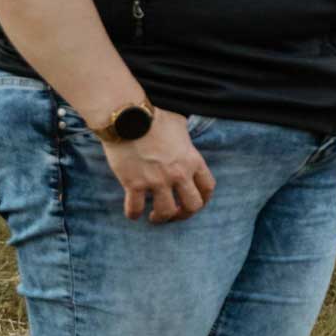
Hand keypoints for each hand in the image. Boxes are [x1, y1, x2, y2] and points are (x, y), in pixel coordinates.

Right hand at [98, 118, 214, 223]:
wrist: (128, 117)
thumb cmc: (154, 117)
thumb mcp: (180, 126)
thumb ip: (184, 140)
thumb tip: (183, 140)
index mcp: (193, 160)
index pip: (208, 187)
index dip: (203, 199)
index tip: (195, 202)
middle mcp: (179, 174)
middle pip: (192, 205)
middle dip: (185, 214)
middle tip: (175, 214)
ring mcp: (157, 180)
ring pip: (166, 212)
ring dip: (161, 218)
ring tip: (154, 217)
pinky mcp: (134, 183)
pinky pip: (135, 208)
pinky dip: (133, 214)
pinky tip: (133, 213)